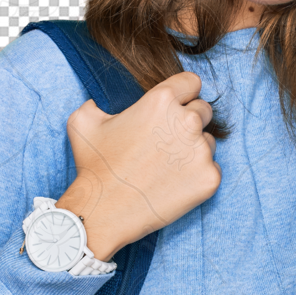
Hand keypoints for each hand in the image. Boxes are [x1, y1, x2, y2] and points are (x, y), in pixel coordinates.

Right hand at [56, 71, 220, 259]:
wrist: (104, 212)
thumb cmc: (95, 167)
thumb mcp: (83, 124)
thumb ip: (96, 105)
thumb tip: (97, 104)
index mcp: (162, 101)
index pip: (191, 83)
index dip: (182, 94)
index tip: (174, 108)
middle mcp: (187, 121)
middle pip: (203, 111)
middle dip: (189, 122)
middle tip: (167, 142)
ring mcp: (202, 151)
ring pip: (208, 142)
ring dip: (193, 150)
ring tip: (166, 167)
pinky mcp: (210, 178)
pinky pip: (212, 168)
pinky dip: (197, 175)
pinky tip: (174, 184)